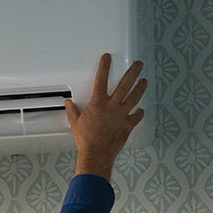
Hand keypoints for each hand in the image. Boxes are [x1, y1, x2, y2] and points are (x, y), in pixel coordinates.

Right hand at [64, 53, 146, 179]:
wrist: (96, 154)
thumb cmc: (86, 140)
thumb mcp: (75, 124)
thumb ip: (73, 111)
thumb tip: (68, 104)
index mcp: (98, 104)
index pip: (101, 80)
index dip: (104, 67)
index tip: (107, 58)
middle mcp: (111, 107)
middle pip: (125, 84)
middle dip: (133, 72)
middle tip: (138, 64)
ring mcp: (121, 115)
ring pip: (134, 97)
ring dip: (140, 87)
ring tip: (144, 81)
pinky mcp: (127, 125)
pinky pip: (137, 116)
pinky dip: (139, 112)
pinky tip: (141, 109)